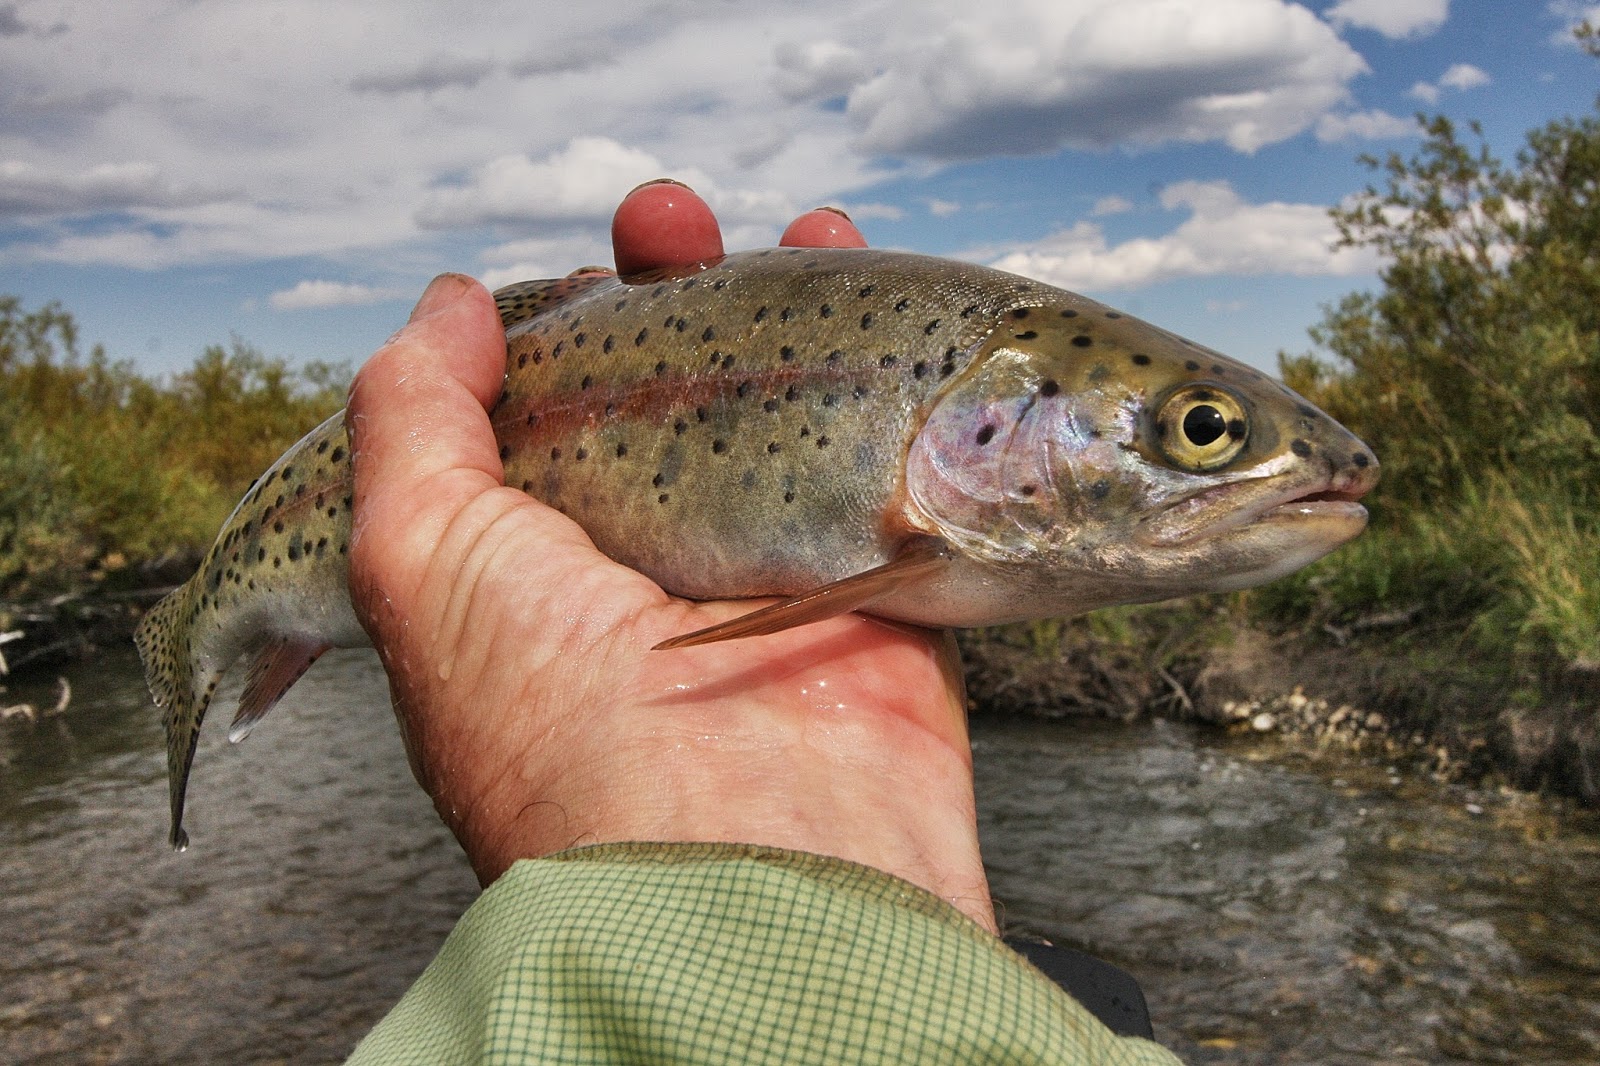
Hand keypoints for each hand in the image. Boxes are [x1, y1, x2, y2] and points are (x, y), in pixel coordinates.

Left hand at [345, 181, 995, 932]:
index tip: (574, 274)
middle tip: (669, 224)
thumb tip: (447, 306)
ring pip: (779, 405)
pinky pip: (884, 448)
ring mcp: (767, 565)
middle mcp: (652, 563)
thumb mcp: (417, 558)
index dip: (556, 329)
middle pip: (668, 392)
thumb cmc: (556, 719)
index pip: (547, 414)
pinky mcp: (872, 574)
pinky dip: (889, 367)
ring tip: (793, 231)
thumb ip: (412, 420)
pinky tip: (877, 285)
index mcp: (537, 565)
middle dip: (670, 291)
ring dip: (784, 304)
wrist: (742, 855)